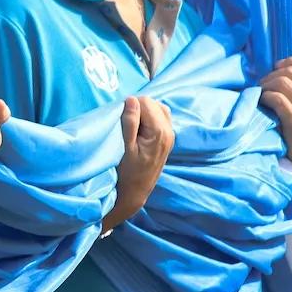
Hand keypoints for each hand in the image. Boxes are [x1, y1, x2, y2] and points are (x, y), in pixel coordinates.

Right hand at [105, 96, 172, 230]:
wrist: (135, 192)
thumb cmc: (126, 172)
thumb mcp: (124, 147)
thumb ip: (129, 122)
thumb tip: (131, 99)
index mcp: (159, 132)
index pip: (145, 102)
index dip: (130, 106)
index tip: (121, 121)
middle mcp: (169, 131)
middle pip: (152, 103)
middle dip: (137, 108)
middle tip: (125, 125)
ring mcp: (170, 135)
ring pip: (157, 108)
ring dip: (143, 113)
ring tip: (132, 127)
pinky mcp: (167, 138)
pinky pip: (160, 117)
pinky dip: (149, 117)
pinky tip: (140, 128)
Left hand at [260, 55, 291, 205]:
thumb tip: (287, 74)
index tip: (280, 67)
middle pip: (291, 71)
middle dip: (273, 74)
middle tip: (264, 83)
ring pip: (280, 82)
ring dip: (266, 85)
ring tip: (261, 93)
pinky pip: (274, 97)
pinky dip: (264, 96)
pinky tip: (261, 102)